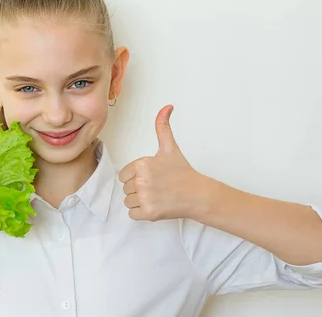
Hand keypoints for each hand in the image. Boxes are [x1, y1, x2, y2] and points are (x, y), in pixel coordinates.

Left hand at [119, 105, 208, 221]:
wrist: (197, 194)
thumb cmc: (182, 172)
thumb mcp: (169, 147)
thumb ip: (163, 126)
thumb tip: (167, 106)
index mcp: (142, 164)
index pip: (123, 175)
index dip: (135, 177)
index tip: (150, 177)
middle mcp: (142, 181)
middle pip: (125, 188)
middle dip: (138, 189)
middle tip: (155, 187)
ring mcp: (145, 198)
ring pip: (128, 201)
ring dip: (138, 201)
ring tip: (155, 196)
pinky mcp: (149, 213)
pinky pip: (132, 214)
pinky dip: (141, 212)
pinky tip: (154, 206)